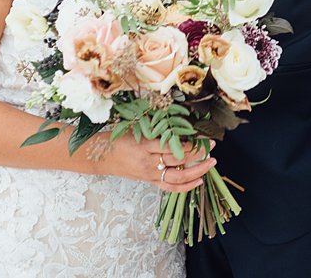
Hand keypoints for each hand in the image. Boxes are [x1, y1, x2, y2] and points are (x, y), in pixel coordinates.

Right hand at [96, 134, 215, 193]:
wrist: (99, 156)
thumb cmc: (117, 138)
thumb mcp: (136, 128)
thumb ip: (156, 128)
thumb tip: (179, 122)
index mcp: (144, 146)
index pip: (173, 146)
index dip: (191, 143)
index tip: (204, 136)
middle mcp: (148, 162)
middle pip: (178, 161)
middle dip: (198, 155)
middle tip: (212, 147)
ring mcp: (148, 174)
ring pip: (177, 178)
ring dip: (197, 172)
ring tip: (210, 164)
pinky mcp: (148, 181)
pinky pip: (170, 187)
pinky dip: (185, 186)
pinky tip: (198, 181)